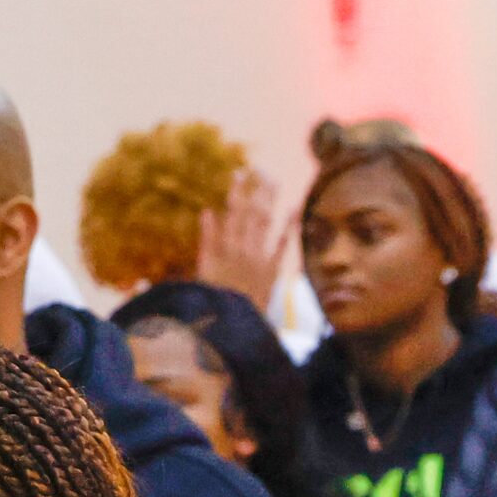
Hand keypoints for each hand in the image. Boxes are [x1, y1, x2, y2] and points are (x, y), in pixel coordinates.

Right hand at [194, 168, 287, 311]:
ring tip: (275, 183)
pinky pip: (281, 248)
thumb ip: (206, 240)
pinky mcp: (270, 273)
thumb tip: (207, 211)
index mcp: (223, 246)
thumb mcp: (202, 269)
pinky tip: (293, 211)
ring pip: (264, 225)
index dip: (237, 192)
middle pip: (251, 213)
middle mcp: (242, 248)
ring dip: (270, 203)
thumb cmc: (211, 299)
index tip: (240, 173)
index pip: (232, 212)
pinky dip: (288, 230)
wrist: (230, 326)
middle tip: (262, 170)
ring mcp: (258, 259)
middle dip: (256, 190)